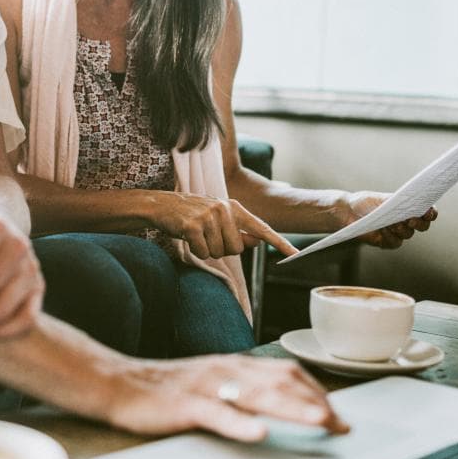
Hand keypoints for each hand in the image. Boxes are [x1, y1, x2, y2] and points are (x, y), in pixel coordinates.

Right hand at [106, 355, 348, 440]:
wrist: (118, 382)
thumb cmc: (167, 389)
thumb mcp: (212, 383)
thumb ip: (244, 390)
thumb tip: (282, 405)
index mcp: (235, 364)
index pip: (287, 372)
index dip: (316, 391)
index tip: (338, 413)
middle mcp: (226, 369)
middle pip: (281, 382)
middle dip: (315, 402)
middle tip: (340, 425)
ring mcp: (207, 386)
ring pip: (257, 395)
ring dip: (292, 408)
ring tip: (319, 422)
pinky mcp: (185, 405)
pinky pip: (217, 414)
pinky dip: (240, 424)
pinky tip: (258, 433)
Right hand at [150, 192, 296, 258]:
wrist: (161, 205)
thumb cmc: (192, 214)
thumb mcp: (218, 218)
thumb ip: (238, 230)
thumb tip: (257, 241)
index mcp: (234, 207)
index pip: (261, 228)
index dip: (279, 242)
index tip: (295, 254)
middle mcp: (224, 209)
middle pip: (237, 249)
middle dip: (222, 249)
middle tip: (208, 236)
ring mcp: (209, 216)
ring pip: (219, 252)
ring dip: (207, 250)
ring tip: (197, 234)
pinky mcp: (193, 226)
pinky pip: (203, 252)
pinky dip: (195, 251)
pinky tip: (188, 237)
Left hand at [347, 191, 437, 248]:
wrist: (348, 212)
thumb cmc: (366, 202)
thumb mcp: (382, 198)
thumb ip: (397, 201)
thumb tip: (413, 204)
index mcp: (409, 207)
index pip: (428, 212)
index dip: (431, 213)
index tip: (428, 212)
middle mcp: (406, 221)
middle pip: (423, 226)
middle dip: (419, 223)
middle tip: (410, 220)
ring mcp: (398, 232)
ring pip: (408, 234)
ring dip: (401, 229)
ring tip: (390, 222)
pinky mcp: (388, 242)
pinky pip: (395, 243)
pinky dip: (390, 236)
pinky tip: (383, 230)